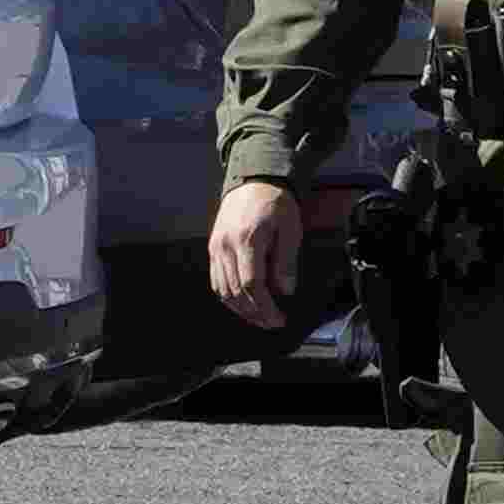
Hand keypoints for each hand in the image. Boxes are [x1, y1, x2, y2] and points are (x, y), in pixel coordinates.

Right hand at [208, 179, 311, 329]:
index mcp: (247, 239)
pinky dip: (229, 297)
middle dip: (255, 313)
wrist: (254, 180)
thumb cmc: (275, 202)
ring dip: (241, 310)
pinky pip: (216, 280)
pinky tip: (243, 304)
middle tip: (272, 323)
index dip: (265, 307)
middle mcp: (226, 245)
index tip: (279, 318)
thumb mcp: (290, 229)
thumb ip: (286, 261)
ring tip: (260, 318)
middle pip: (235, 292)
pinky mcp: (213, 248)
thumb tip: (285, 291)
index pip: (251, 284)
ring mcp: (216, 247)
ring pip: (223, 290)